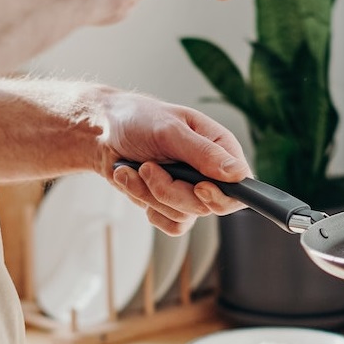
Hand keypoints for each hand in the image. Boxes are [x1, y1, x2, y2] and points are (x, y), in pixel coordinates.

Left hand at [95, 90, 248, 234]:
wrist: (103, 132)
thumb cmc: (138, 120)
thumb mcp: (170, 130)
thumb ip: (203, 153)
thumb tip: (237, 174)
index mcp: (219, 148)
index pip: (240, 185)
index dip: (222, 195)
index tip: (198, 187)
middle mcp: (210, 173)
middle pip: (208, 206)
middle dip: (171, 191)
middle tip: (149, 168)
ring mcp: (190, 190)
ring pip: (184, 215)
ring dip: (150, 194)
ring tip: (136, 168)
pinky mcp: (170, 204)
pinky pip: (170, 224)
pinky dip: (146, 204)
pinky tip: (134, 182)